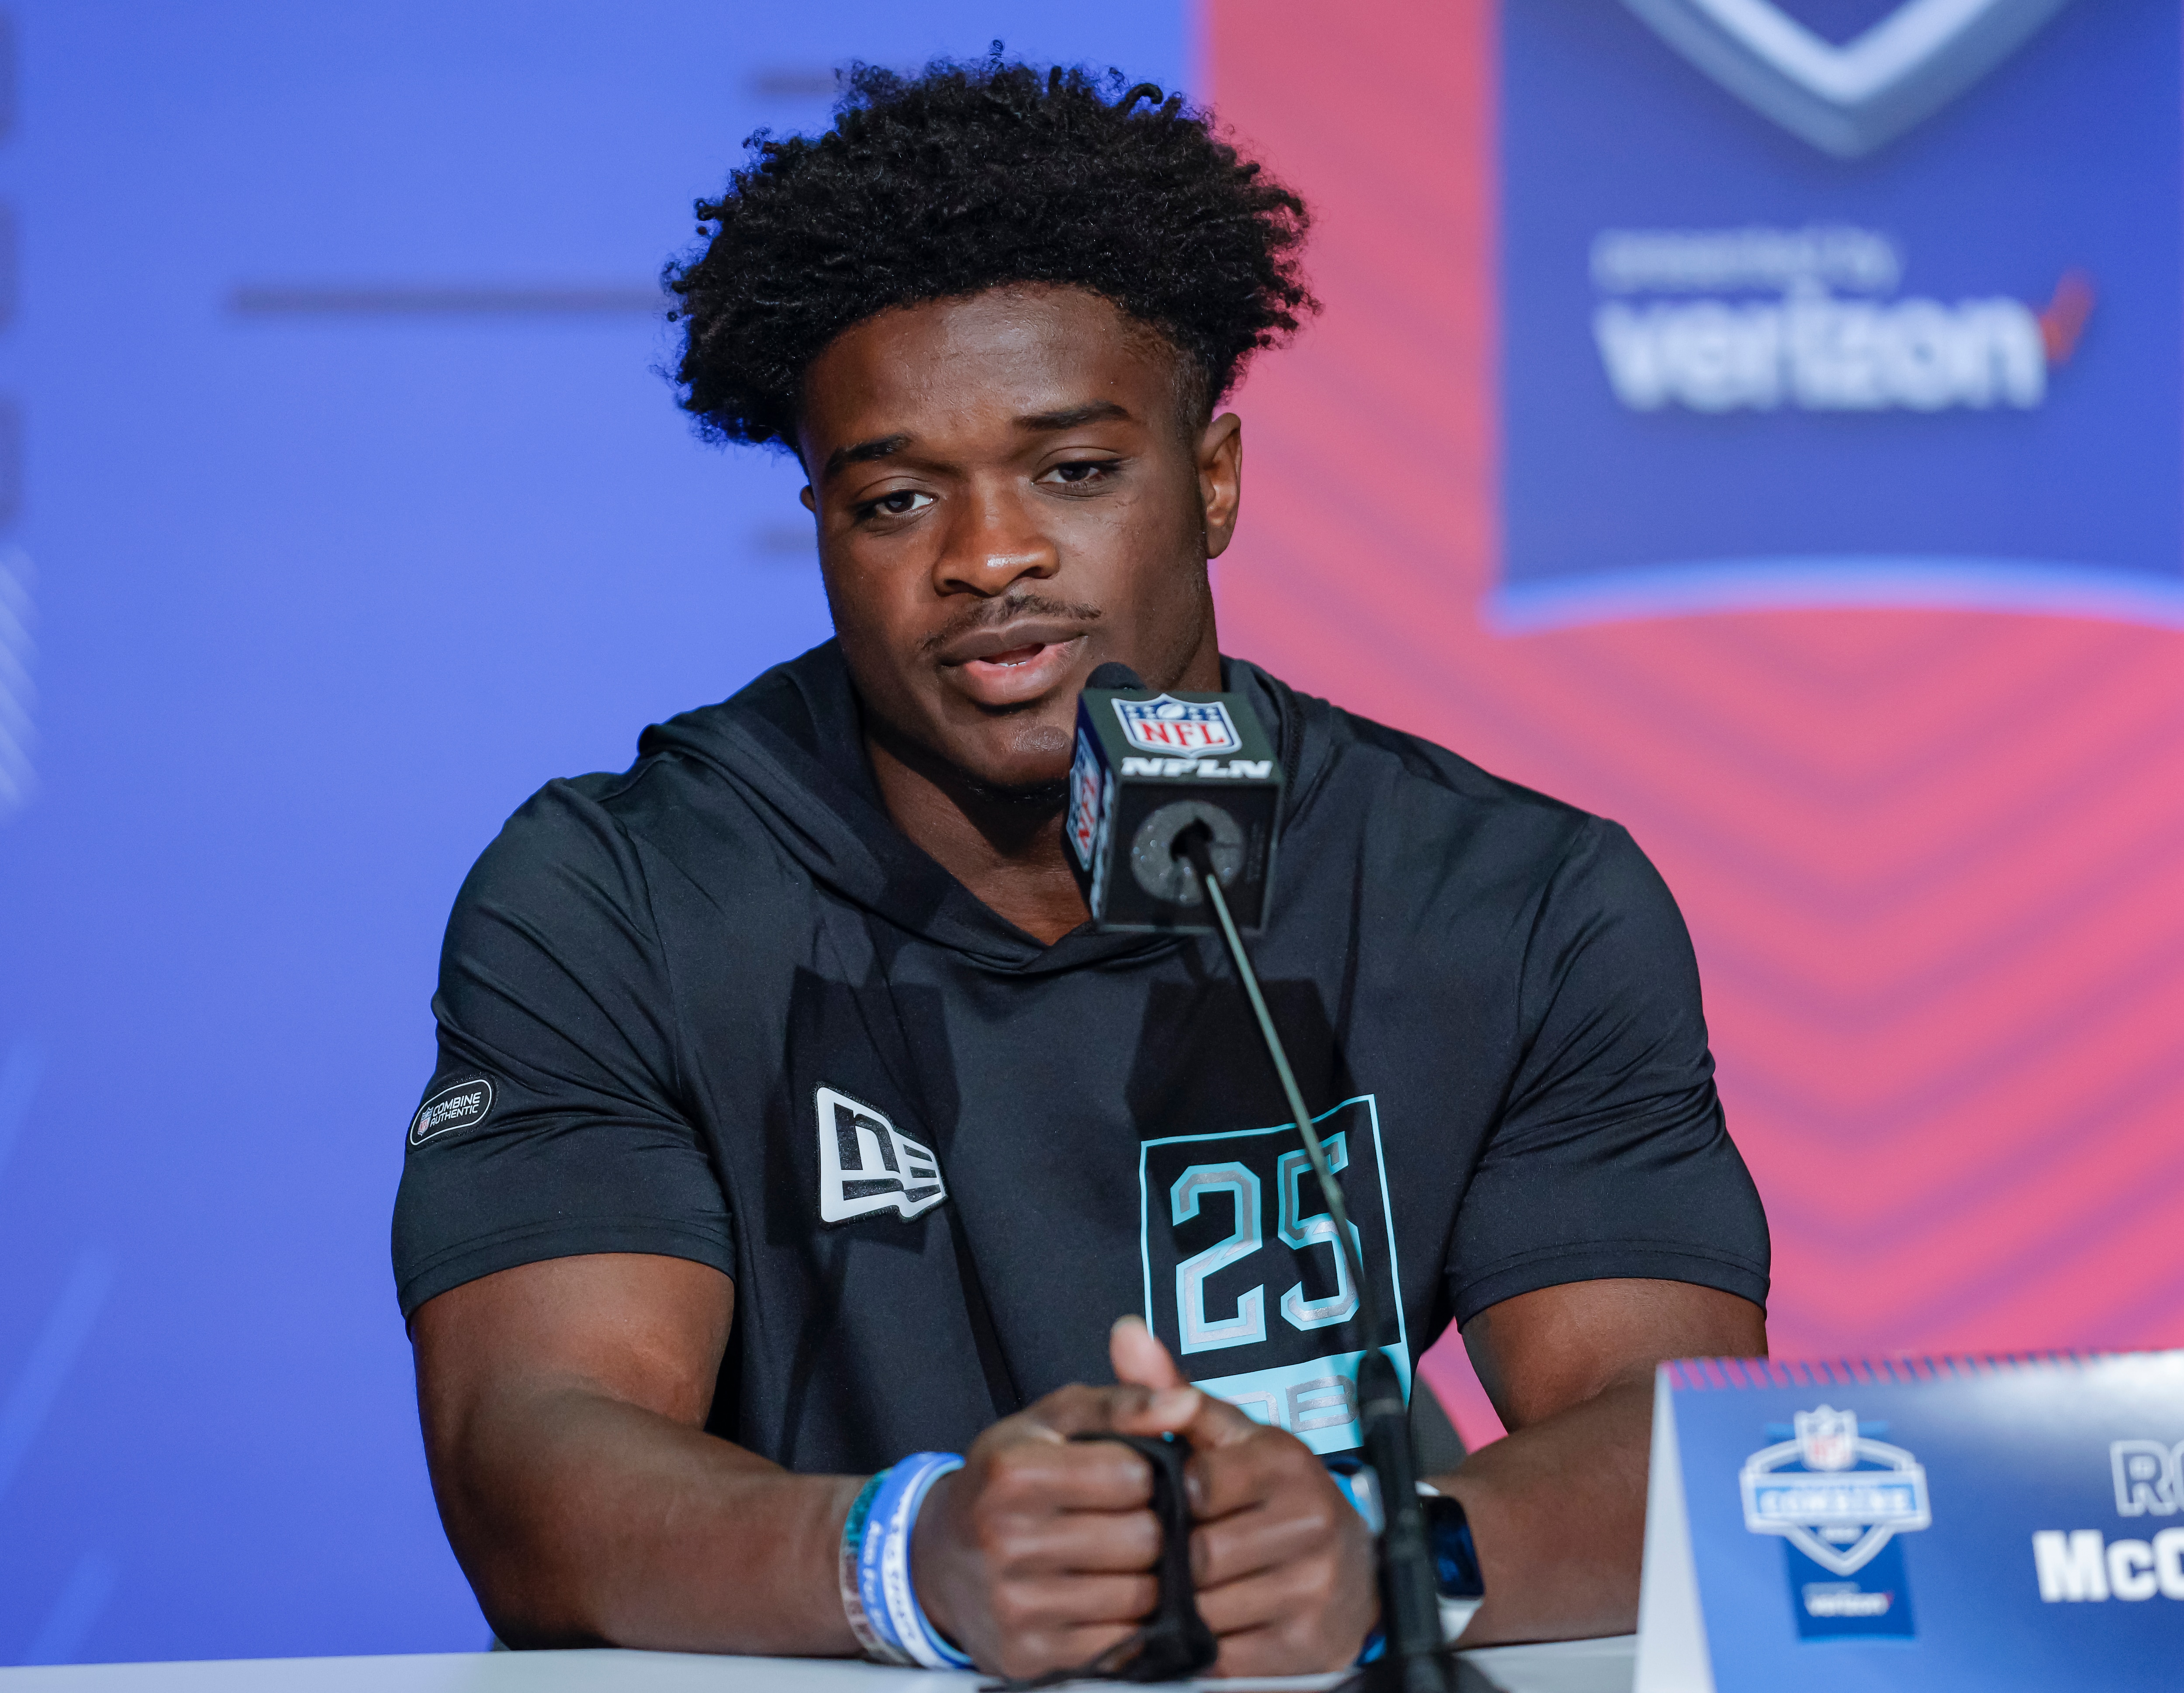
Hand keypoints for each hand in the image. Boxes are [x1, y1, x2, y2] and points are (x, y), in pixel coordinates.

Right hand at [909, 1379, 1199, 1679]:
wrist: (938, 1558)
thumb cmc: (1005, 1480)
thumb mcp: (1053, 1422)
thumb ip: (1123, 1405)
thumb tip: (1187, 1404)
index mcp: (1013, 1472)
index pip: (1135, 1475)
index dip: (1146, 1475)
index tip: (1127, 1477)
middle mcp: (1007, 1539)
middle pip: (1143, 1538)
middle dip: (1150, 1527)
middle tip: (1128, 1521)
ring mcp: (1016, 1604)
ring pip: (1140, 1596)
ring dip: (1146, 1577)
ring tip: (1120, 1559)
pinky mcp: (1028, 1656)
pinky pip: (1121, 1644)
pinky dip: (1129, 1622)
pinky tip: (1108, 1597)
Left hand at [1111, 1315, 1378, 1675]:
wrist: (1358, 1572)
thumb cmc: (1268, 1495)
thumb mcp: (1227, 1437)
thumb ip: (1171, 1390)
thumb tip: (1123, 1331)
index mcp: (1284, 1460)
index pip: (1193, 1488)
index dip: (1173, 1504)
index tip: (1179, 1507)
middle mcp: (1310, 1520)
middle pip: (1198, 1557)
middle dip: (1176, 1563)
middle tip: (1175, 1559)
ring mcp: (1315, 1587)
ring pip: (1210, 1611)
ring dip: (1187, 1609)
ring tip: (1190, 1593)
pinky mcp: (1308, 1646)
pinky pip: (1227, 1656)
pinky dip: (1206, 1648)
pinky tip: (1210, 1626)